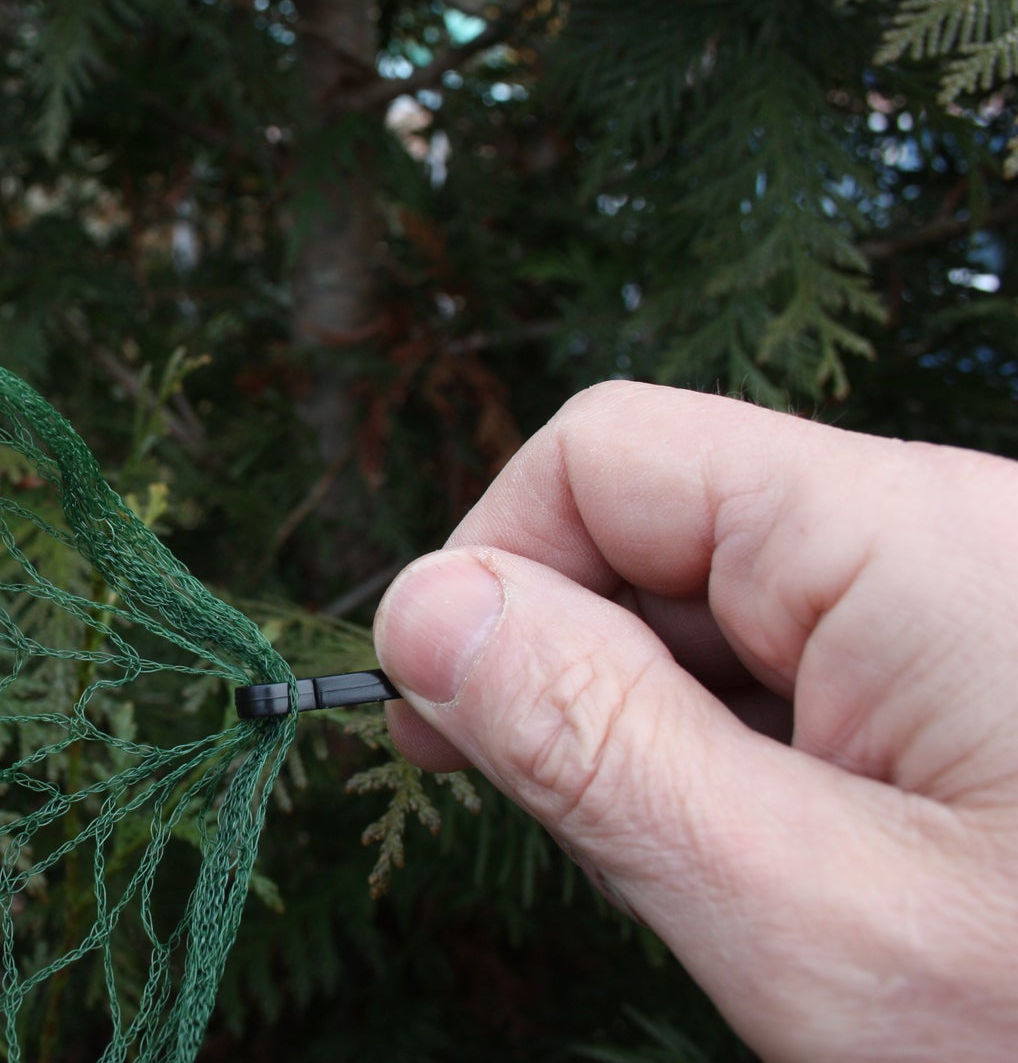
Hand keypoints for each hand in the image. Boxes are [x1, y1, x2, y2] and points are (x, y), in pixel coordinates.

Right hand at [371, 381, 1017, 1061]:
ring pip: (735, 606)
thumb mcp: (807, 918)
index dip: (490, 575)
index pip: (604, 459)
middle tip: (578, 840)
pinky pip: (823, 663)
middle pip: (667, 523)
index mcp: (909, 541)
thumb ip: (595, 746)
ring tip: (724, 884)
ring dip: (671, 729)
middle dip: (579, 666)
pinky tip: (795, 868)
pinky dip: (759, 756)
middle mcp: (957, 531)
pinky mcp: (1003, 664)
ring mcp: (989, 598)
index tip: (437, 732)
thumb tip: (417, 607)